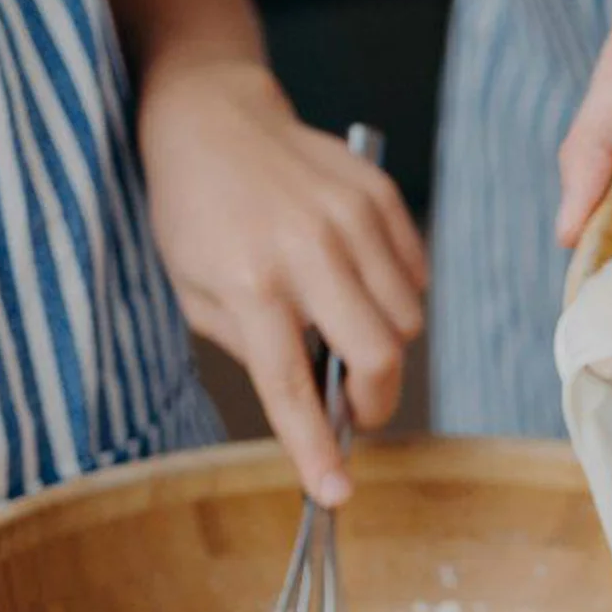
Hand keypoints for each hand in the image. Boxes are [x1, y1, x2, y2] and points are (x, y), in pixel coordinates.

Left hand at [139, 60, 427, 505]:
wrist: (213, 116)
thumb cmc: (195, 215)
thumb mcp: (198, 296)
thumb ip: (256, 351)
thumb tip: (317, 402)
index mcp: (250, 282)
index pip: (291, 386)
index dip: (316, 450)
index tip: (335, 494)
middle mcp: (307, 248)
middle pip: (379, 357)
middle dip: (372, 401)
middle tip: (351, 405)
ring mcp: (350, 217)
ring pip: (407, 321)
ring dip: (384, 346)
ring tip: (343, 327)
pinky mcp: (379, 194)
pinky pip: (416, 276)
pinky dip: (396, 299)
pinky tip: (356, 285)